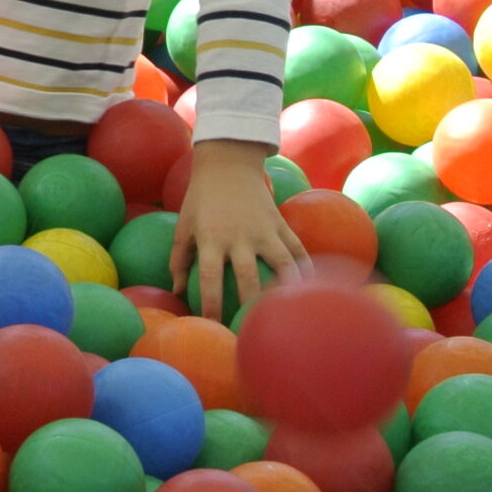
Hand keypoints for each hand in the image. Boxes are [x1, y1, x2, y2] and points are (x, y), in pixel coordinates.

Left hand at [171, 138, 308, 317]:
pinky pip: (298, 249)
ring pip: (282, 265)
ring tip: (291, 312)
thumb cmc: (200, 199)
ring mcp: (264, 230)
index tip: (213, 325)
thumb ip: (178, 259)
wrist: (228, 165)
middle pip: (248, 277)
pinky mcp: (281, 224)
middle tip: (254, 327)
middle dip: (251, 305)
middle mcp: (239, 237)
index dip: (211, 303)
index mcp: (211, 238)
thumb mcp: (183, 226)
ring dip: (287, 289)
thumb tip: (177, 291)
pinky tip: (313, 289)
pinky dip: (307, 268)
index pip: (210, 277)